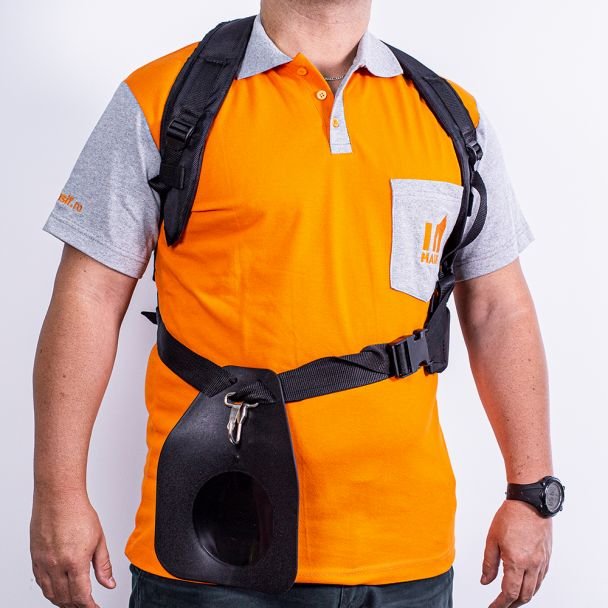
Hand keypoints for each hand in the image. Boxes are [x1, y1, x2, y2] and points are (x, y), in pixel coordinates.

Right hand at [30, 491, 115, 606]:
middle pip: (65, 598)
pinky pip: (41, 583)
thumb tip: (109, 583)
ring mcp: (43, 563)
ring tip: (74, 601)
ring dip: (63, 601)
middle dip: (77, 605)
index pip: (81, 596)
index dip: (89, 606)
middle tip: (87, 605)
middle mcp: (56, 565)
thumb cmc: (79, 513)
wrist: (59, 498)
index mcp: (75, 562)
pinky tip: (58, 590)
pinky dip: (50, 591)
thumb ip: (103, 565)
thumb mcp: (99, 540)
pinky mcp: (35, 558)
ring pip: (51, 594)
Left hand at [481, 499, 551, 606]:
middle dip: (512, 603)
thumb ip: (489, 563)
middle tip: (501, 605)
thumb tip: (485, 581)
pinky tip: (525, 584)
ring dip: (523, 597)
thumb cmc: (510, 516)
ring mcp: (542, 562)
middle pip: (524, 595)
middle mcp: (532, 565)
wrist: (530, 503)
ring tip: (512, 598)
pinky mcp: (547, 557)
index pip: (509, 592)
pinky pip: (541, 579)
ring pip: (535, 589)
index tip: (493, 607)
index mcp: (517, 562)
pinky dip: (533, 586)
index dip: (501, 604)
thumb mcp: (492, 539)